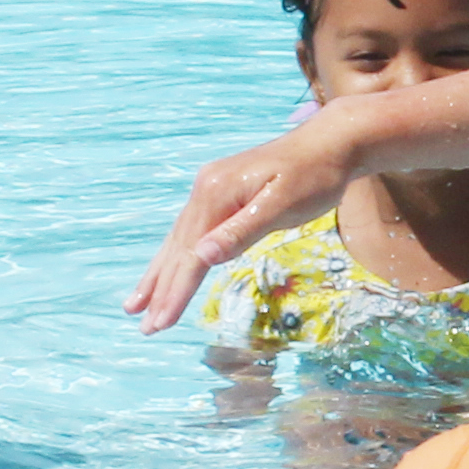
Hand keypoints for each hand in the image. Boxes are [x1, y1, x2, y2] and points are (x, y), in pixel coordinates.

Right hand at [126, 113, 367, 331]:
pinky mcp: (222, 191)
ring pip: (178, 240)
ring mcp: (211, 188)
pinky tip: (169, 268)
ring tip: (136, 304)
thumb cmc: (315, 176)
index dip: (175, 292)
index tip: (160, 324)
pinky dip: (177, 255)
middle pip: (177, 248)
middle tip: (144, 327)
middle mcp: (205, 189)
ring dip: (159, 274)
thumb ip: (241, 232)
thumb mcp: (282, 206)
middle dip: (160, 290)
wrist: (333, 142)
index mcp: (215, 193)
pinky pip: (191, 230)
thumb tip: (200, 256)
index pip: (190, 254)